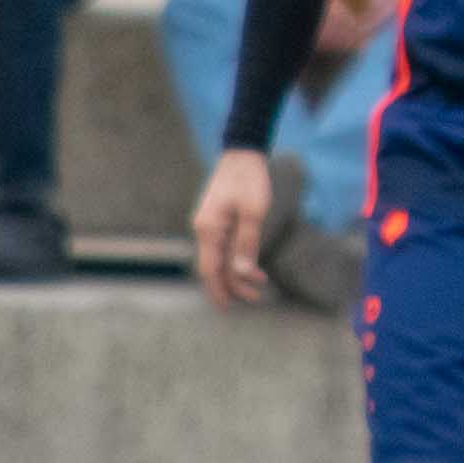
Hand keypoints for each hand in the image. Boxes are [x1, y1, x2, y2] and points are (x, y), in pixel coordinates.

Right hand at [190, 149, 276, 306]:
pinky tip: (252, 266)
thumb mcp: (254, 212)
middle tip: (254, 299)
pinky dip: (236, 259)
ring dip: (236, 273)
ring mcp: (209, 225)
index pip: (210, 269)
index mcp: (209, 229)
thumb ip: (247, 244)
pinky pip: (223, 247)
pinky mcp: (217, 221)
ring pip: (219, 258)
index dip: (219, 291)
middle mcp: (204, 230)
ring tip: (259, 284)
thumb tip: (242, 274)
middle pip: (213, 268)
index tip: (228, 309)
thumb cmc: (249, 180)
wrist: (242, 153)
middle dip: (231, 286)